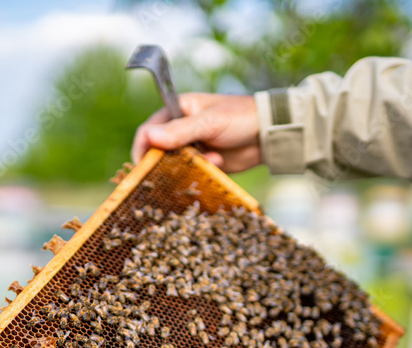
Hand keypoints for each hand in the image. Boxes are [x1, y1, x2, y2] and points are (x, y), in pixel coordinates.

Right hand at [131, 93, 261, 172]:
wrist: (269, 133)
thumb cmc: (240, 117)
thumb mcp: (209, 122)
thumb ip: (180, 131)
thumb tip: (148, 137)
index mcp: (177, 110)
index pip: (148, 131)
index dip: (142, 149)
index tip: (142, 166)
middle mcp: (180, 128)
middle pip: (158, 151)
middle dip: (166, 162)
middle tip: (180, 167)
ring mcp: (191, 146)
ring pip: (174, 164)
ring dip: (188, 166)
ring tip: (212, 159)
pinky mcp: (203, 161)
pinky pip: (190, 172)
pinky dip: (200, 171)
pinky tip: (218, 163)